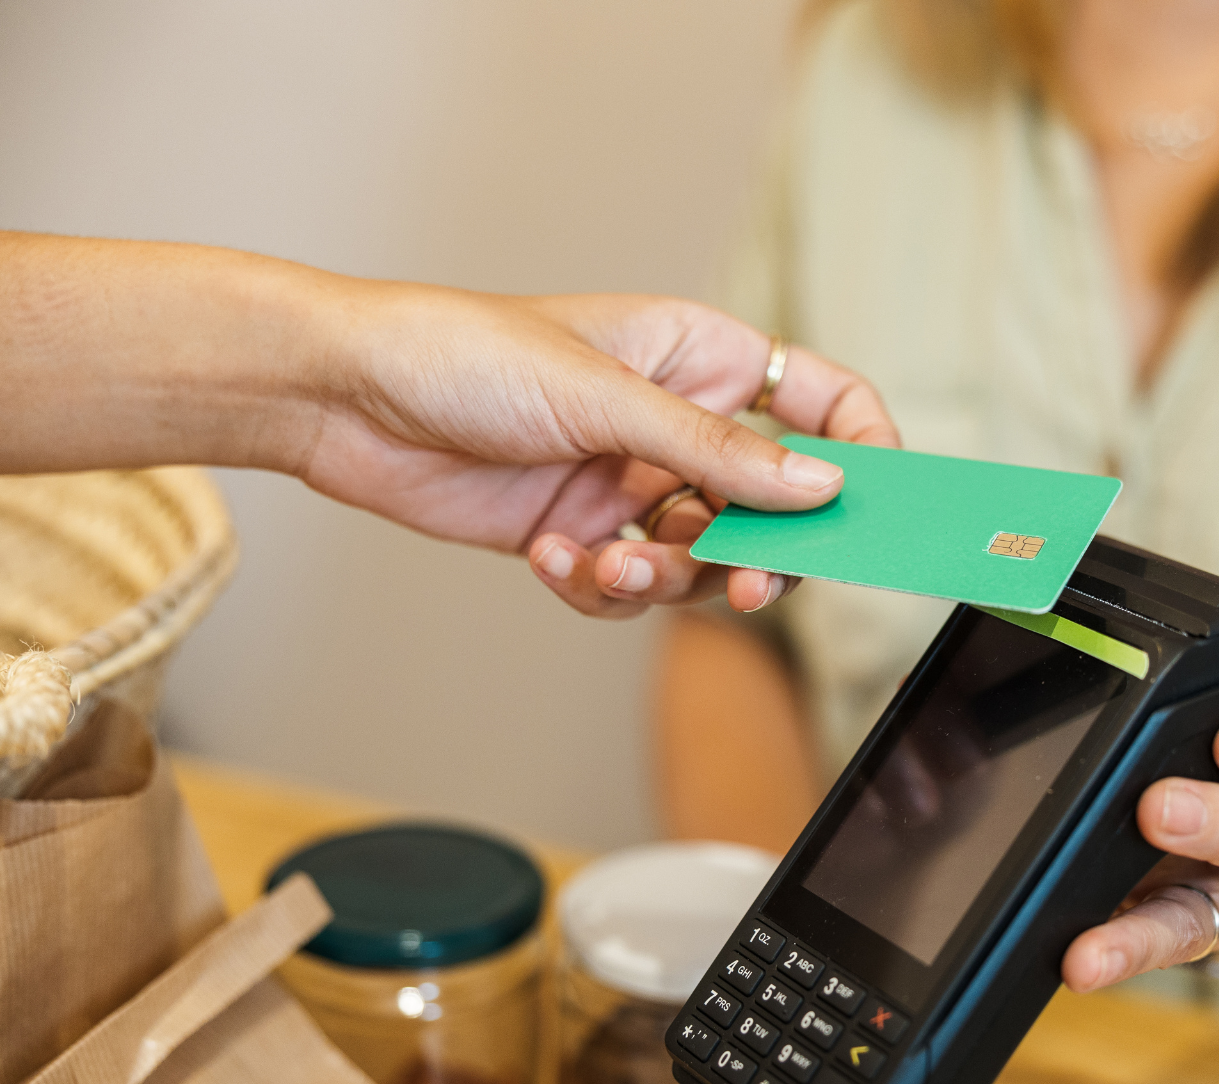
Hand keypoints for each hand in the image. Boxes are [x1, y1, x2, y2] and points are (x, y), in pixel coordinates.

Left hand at [298, 285, 896, 616]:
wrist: (341, 397)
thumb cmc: (463, 353)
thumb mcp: (605, 398)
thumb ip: (719, 451)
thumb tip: (820, 488)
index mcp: (702, 357)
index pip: (822, 401)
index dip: (862, 453)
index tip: (869, 509)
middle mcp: (676, 423)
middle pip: (773, 505)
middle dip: (758, 553)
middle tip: (744, 586)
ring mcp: (629, 482)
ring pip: (701, 561)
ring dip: (661, 578)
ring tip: (610, 565)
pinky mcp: (580, 534)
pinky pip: (627, 587)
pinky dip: (596, 587)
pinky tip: (549, 558)